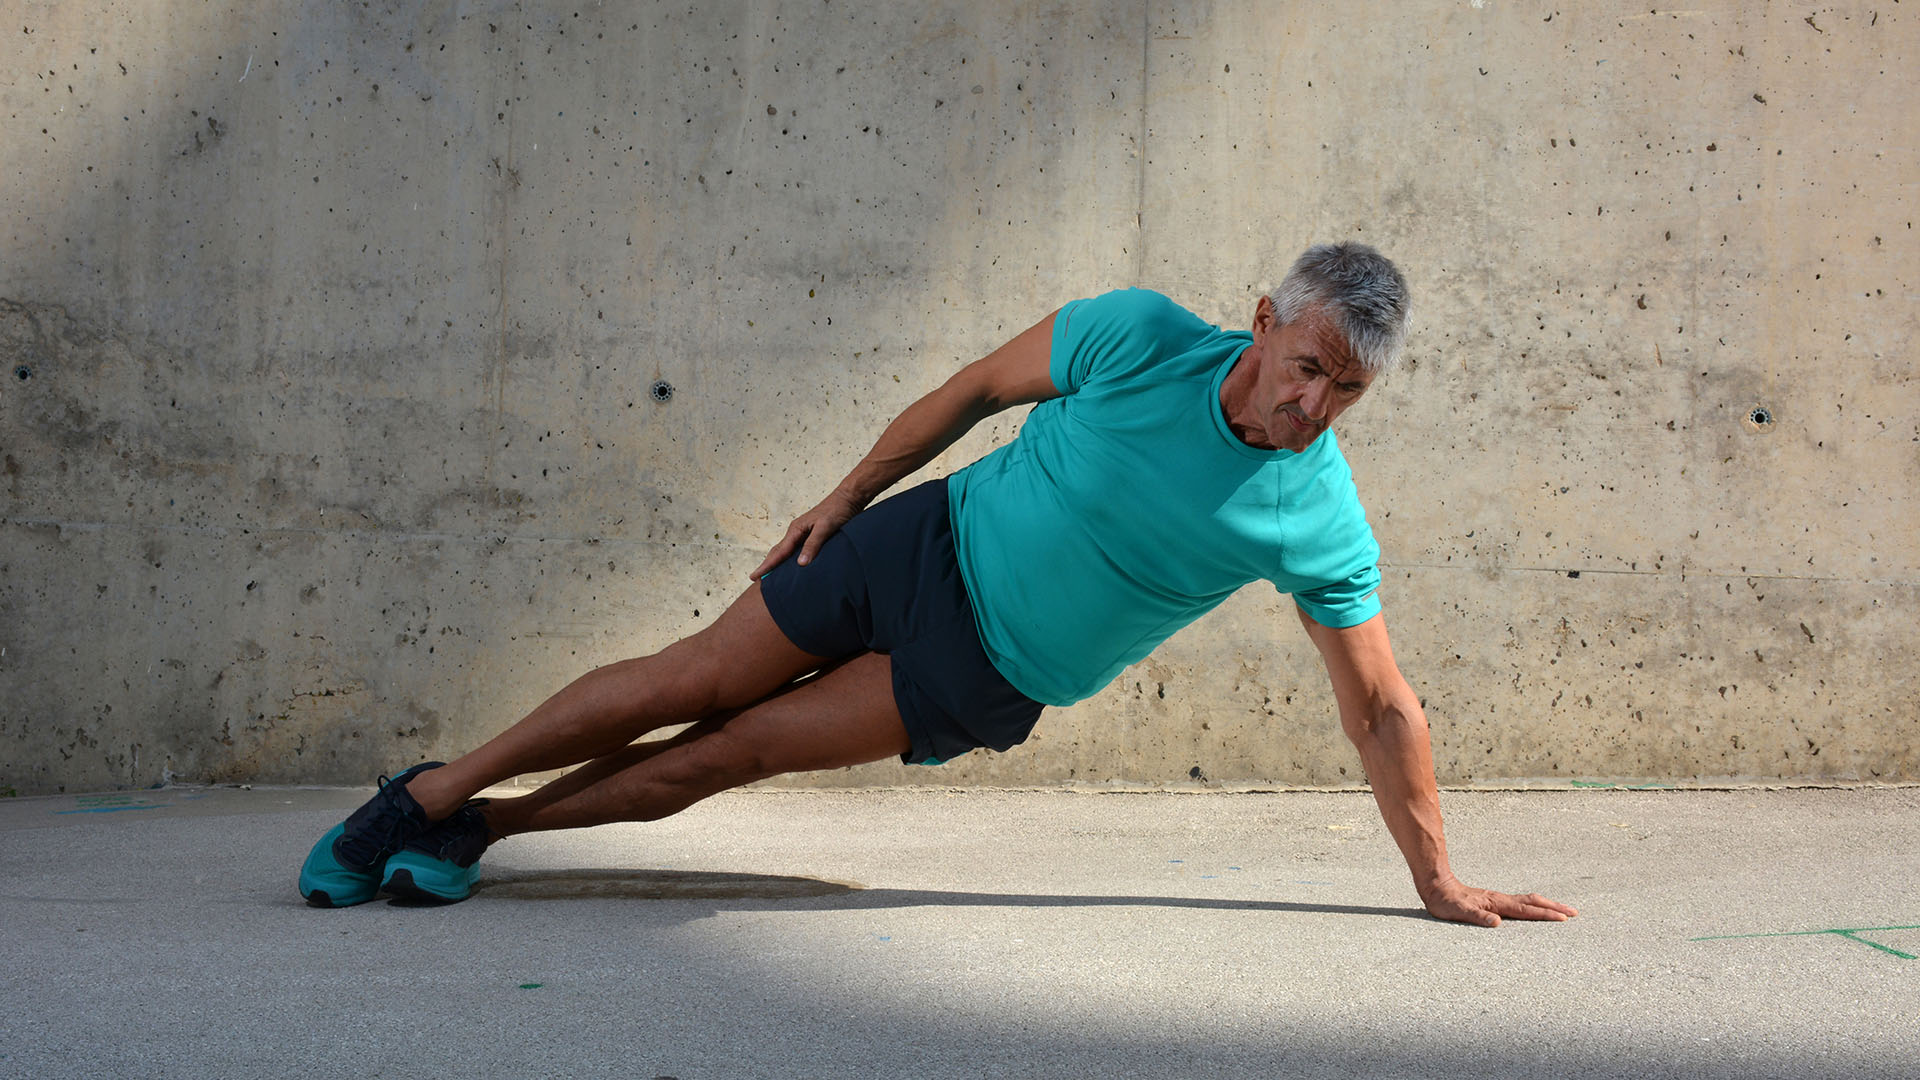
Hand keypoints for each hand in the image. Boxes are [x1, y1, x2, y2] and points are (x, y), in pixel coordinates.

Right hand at [749, 490, 863, 579]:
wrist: (849, 498)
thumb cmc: (838, 510)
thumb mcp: (826, 528)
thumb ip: (813, 544)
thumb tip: (800, 563)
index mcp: (797, 529)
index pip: (778, 552)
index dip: (767, 566)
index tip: (754, 576)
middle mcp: (797, 531)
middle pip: (778, 551)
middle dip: (767, 565)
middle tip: (756, 578)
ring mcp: (803, 532)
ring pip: (786, 550)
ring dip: (777, 562)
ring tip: (770, 575)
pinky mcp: (812, 534)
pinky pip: (796, 548)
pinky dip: (789, 558)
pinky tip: (792, 565)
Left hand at [1421, 875, 1578, 927]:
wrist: (1437, 885)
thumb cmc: (1446, 902)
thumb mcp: (1458, 912)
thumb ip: (1477, 917)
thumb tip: (1496, 923)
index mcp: (1496, 904)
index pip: (1526, 910)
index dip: (1545, 915)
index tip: (1564, 919)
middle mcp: (1501, 899)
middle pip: (1534, 902)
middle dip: (1555, 907)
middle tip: (1575, 913)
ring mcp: (1499, 899)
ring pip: (1529, 901)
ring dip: (1547, 905)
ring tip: (1563, 911)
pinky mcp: (1494, 901)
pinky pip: (1521, 903)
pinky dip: (1535, 906)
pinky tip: (1536, 910)